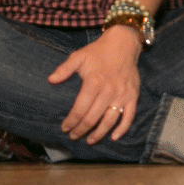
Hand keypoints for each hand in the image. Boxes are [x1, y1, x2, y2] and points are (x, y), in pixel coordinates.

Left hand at [47, 25, 142, 144]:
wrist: (123, 44)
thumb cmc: (98, 51)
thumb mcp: (78, 56)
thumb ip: (64, 69)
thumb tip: (50, 80)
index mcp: (93, 83)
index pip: (79, 110)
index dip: (70, 122)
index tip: (64, 128)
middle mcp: (108, 91)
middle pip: (92, 118)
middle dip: (81, 130)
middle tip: (73, 136)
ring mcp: (122, 95)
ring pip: (109, 121)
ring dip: (99, 134)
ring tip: (89, 140)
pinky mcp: (133, 96)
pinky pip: (128, 117)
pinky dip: (122, 129)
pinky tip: (113, 137)